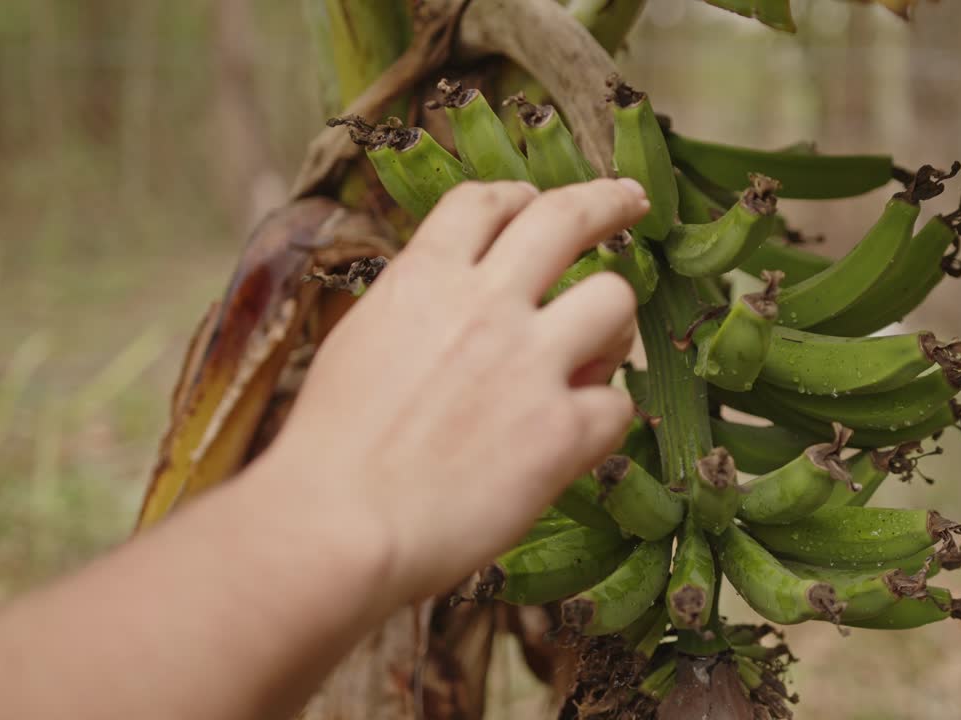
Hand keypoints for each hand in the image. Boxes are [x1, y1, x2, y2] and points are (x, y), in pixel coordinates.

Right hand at [259, 178, 649, 606]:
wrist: (338, 525)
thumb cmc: (329, 453)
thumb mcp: (359, 347)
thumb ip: (416, 314)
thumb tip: (452, 311)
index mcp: (424, 279)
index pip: (484, 202)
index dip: (519, 198)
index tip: (536, 201)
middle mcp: (485, 304)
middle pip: (567, 217)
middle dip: (608, 201)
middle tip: (631, 202)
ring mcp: (530, 363)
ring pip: (615, 299)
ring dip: (612, 323)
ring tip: (599, 352)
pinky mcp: (561, 430)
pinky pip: (617, 404)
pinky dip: (601, 420)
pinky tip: (576, 440)